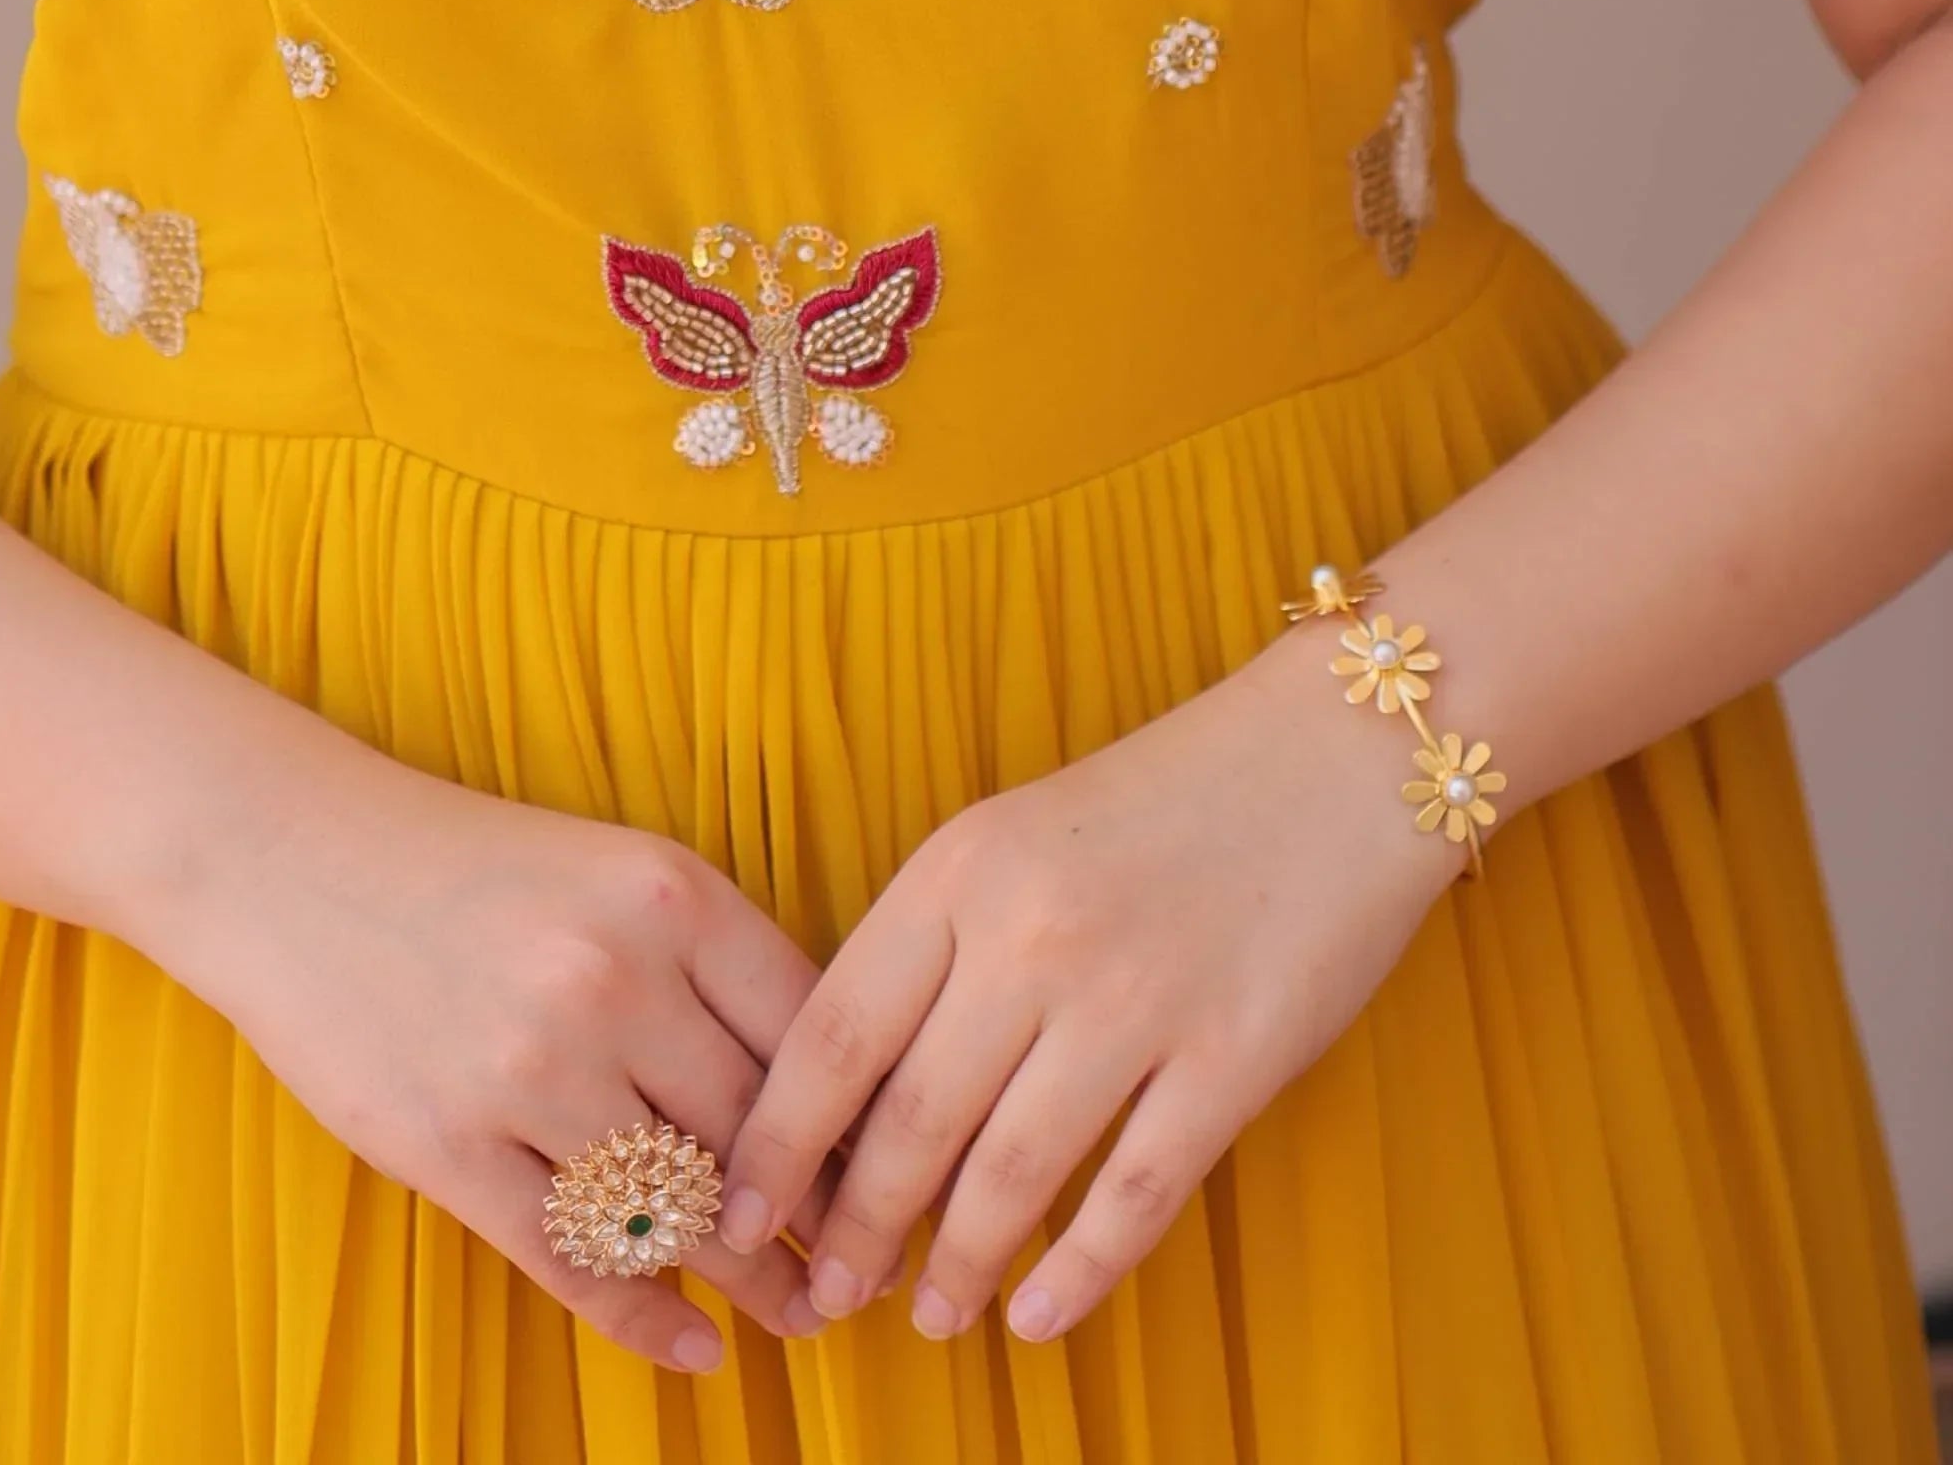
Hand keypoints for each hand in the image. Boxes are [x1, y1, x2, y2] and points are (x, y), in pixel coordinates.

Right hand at [152, 725, 834, 1372]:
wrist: (294, 857)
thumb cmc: (475, 869)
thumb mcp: (618, 872)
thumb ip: (712, 965)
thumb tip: (822, 1089)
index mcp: (670, 897)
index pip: (811, 1034)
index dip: (863, 1120)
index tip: (899, 1172)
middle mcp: (610, 979)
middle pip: (755, 1133)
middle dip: (819, 1218)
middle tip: (865, 1270)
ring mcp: (525, 1069)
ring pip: (675, 1210)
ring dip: (749, 1281)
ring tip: (797, 1314)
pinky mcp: (446, 1145)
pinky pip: (571, 1261)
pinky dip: (645, 1318)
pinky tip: (694, 1348)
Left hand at [719, 630, 1453, 1343]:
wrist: (1334, 755)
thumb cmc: (1158, 803)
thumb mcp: (1012, 838)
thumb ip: (935, 945)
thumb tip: (853, 1093)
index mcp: (960, 871)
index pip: (834, 1034)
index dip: (776, 1143)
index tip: (737, 1212)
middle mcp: (1032, 936)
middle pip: (909, 1120)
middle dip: (854, 1228)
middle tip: (827, 1293)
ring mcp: (1137, 999)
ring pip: (1010, 1172)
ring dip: (956, 1263)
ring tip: (929, 1316)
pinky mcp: (1233, 1057)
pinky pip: (1134, 1193)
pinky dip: (1078, 1270)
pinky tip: (1039, 1315)